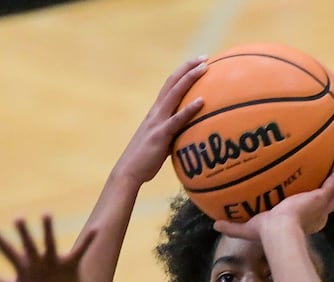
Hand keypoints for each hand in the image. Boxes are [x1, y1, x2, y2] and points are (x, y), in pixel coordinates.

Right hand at [0, 216, 96, 281]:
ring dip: (49, 229)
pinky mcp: (71, 269)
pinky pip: (79, 252)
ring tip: (46, 213)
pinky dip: (88, 240)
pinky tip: (96, 229)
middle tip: (19, 217)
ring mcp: (55, 267)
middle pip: (29, 247)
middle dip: (24, 233)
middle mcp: (38, 267)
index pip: (7, 252)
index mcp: (23, 270)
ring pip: (51, 245)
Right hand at [115, 58, 207, 185]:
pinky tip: (201, 101)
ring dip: (189, 79)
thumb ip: (173, 135)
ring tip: (205, 68)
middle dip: (188, 68)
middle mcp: (156, 112)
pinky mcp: (160, 135)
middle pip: (172, 83)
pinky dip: (189, 109)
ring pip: (174, 94)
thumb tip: (189, 136)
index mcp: (156, 113)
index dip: (182, 73)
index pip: (170, 87)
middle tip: (204, 58)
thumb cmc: (145, 162)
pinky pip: (177, 120)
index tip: (197, 63)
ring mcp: (157, 122)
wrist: (128, 172)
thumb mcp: (162, 143)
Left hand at [213, 152, 333, 241]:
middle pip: (331, 201)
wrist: (280, 232)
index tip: (315, 197)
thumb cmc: (266, 234)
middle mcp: (316, 214)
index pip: (312, 212)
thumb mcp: (248, 228)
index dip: (316, 205)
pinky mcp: (322, 197)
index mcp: (304, 221)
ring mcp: (321, 205)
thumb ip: (233, 226)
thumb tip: (214, 224)